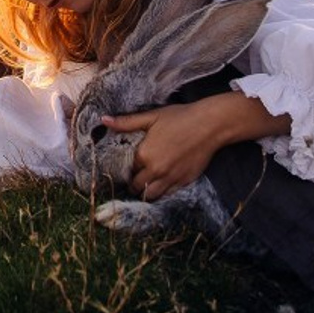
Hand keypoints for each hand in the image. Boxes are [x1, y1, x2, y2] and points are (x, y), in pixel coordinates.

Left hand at [101, 101, 222, 200]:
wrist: (210, 125)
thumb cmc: (179, 117)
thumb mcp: (151, 117)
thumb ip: (126, 122)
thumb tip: (103, 120)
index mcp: (144, 154)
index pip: (126, 169)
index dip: (125, 167)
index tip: (126, 165)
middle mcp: (156, 170)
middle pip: (136, 185)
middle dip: (133, 182)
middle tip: (134, 176)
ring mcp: (171, 178)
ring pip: (150, 195)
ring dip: (144, 192)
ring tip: (144, 184)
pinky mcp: (184, 182)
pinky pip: (167, 195)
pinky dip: (161, 193)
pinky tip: (160, 185)